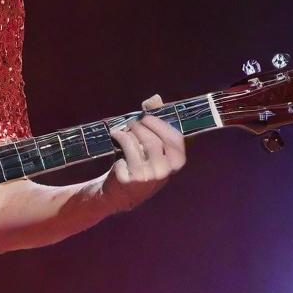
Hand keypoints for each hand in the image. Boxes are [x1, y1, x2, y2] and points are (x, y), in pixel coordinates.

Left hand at [100, 93, 186, 213]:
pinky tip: (116, 136)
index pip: (175, 139)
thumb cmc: (139, 164)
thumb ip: (156, 122)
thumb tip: (154, 98)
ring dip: (129, 131)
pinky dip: (120, 138)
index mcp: (176, 163)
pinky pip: (126, 150)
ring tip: (122, 129)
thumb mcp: (152, 147)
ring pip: (140, 143)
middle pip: (154, 140)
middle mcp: (164, 171)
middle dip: (141, 126)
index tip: (146, 116)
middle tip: (131, 122)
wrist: (119, 194)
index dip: (160, 124)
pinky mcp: (130, 179)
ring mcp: (148, 177)